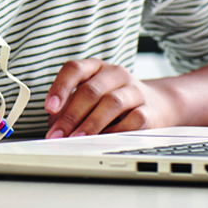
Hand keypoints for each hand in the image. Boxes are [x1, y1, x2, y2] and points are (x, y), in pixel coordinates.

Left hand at [43, 59, 180, 138]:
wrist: (158, 103)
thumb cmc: (113, 99)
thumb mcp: (90, 97)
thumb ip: (70, 107)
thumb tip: (54, 125)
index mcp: (95, 67)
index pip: (74, 69)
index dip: (60, 88)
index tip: (49, 107)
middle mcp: (115, 74)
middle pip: (90, 91)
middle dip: (70, 116)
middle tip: (58, 135)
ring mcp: (134, 90)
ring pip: (111, 103)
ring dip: (90, 124)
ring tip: (77, 139)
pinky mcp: (149, 110)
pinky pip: (132, 120)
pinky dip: (115, 132)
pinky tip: (103, 141)